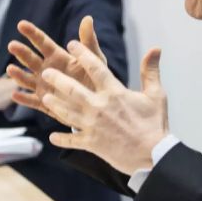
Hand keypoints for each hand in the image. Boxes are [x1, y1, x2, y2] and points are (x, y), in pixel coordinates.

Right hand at [6, 16, 105, 118]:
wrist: (98, 102)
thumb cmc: (96, 77)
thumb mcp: (94, 59)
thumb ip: (88, 41)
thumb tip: (88, 18)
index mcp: (57, 56)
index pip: (42, 42)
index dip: (32, 33)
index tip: (21, 24)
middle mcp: (47, 70)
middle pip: (31, 59)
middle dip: (21, 52)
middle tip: (12, 45)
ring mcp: (44, 86)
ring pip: (27, 79)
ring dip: (18, 75)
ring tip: (10, 69)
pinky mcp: (45, 103)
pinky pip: (33, 101)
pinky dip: (24, 99)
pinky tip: (15, 95)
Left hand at [40, 41, 168, 174]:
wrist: (153, 156)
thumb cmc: (155, 124)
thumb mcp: (156, 95)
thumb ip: (150, 71)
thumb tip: (156, 48)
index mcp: (115, 93)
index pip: (95, 68)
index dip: (82, 54)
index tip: (71, 44)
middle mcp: (100, 107)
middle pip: (72, 89)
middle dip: (57, 79)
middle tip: (46, 73)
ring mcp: (93, 126)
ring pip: (66, 113)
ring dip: (54, 105)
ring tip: (44, 97)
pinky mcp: (91, 143)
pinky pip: (71, 140)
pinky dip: (61, 139)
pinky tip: (52, 136)